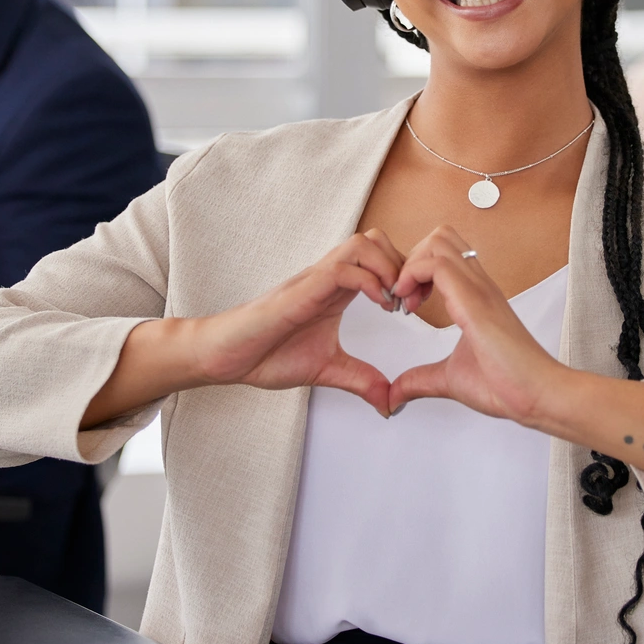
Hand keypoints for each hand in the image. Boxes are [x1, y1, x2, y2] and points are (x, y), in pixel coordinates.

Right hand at [189, 229, 409, 416]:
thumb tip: (389, 403)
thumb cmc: (267, 354)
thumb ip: (360, 380)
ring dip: (388, 268)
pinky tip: (379, 305)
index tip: (416, 308)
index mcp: (337, 290)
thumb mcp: (327, 370)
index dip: (406, 276)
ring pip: (362, 244)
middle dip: (403, 265)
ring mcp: (314, 280)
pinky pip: (342, 269)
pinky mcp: (301, 291)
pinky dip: (369, 281)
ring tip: (395, 302)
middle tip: (411, 302)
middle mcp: (328, 277)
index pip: (381, 258)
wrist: (226, 357)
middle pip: (377, 240)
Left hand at [386, 226, 566, 421]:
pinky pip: (437, 264)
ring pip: (438, 241)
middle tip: (402, 296)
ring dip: (411, 265)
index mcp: (475, 297)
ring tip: (406, 300)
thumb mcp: (449, 379)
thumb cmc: (506, 384)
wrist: (536, 394)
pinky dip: (412, 276)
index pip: (443, 255)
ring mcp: (478, 288)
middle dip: (410, 259)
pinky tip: (410, 305)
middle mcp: (478, 285)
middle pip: (440, 237)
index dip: (415, 271)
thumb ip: (420, 381)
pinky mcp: (474, 300)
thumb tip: (394, 396)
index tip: (405, 304)